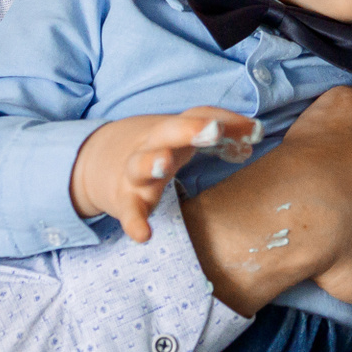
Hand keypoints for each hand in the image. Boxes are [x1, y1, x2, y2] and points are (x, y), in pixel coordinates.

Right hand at [71, 108, 257, 241]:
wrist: (97, 161)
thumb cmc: (156, 147)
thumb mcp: (183, 136)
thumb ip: (218, 135)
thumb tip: (254, 135)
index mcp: (172, 130)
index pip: (198, 116)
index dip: (226, 120)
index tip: (255, 129)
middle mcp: (152, 146)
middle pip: (167, 132)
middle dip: (189, 129)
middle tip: (213, 130)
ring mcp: (135, 173)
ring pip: (140, 165)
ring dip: (151, 163)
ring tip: (163, 165)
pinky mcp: (125, 201)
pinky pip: (129, 213)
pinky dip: (134, 222)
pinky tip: (144, 235)